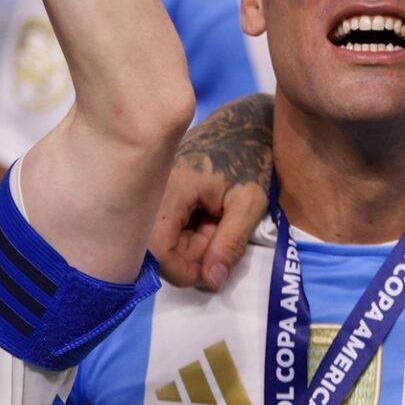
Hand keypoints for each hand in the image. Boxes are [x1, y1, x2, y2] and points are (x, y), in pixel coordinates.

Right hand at [148, 95, 271, 289]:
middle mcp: (153, 193)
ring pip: (161, 242)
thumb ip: (230, 243)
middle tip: (224, 240)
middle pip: (157, 250)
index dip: (182, 272)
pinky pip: (164, 229)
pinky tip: (209, 219)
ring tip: (219, 225)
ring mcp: (153, 194)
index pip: (157, 251)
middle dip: (191, 258)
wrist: (243, 123)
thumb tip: (211, 281)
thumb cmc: (251, 157)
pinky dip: (188, 234)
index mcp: (172, 190)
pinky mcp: (158, 196)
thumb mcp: (250, 203)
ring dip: (192, 246)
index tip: (213, 273)